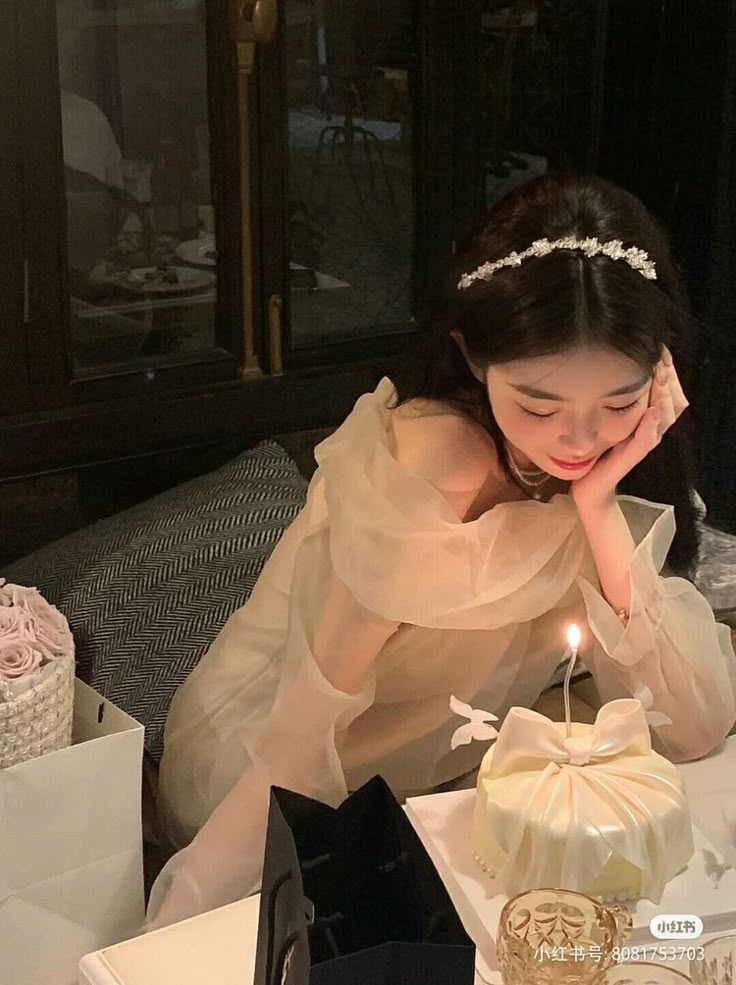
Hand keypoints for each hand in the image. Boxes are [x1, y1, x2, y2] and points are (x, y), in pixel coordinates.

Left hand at [571, 347, 688, 510]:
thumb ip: (617, 401)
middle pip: (672, 403)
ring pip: (663, 418)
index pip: (669, 394)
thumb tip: (617, 372)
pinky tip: (651, 412)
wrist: (589, 487)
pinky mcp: (631, 457)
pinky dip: (650, 426)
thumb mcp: (609, 421)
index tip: (662, 352)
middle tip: (663, 360)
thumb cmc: (598, 452)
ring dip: (662, 398)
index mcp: (647, 421)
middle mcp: (650, 431)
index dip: (668, 374)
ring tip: (660, 379)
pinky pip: (646, 441)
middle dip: (668, 380)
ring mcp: (642, 444)